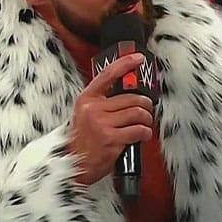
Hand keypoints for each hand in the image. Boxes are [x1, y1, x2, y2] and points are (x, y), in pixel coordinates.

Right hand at [68, 53, 153, 185]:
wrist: (74, 164)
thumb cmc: (83, 141)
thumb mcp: (86, 115)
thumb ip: (103, 102)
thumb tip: (128, 92)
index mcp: (87, 99)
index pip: (107, 74)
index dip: (125, 63)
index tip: (138, 58)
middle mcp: (93, 109)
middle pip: (131, 97)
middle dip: (145, 105)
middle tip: (147, 110)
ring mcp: (102, 123)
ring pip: (137, 113)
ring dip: (147, 119)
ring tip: (144, 124)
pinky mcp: (111, 138)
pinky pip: (138, 130)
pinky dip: (145, 133)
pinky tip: (142, 135)